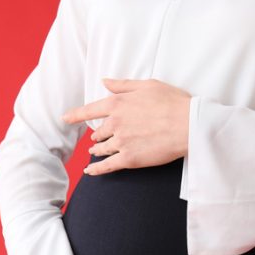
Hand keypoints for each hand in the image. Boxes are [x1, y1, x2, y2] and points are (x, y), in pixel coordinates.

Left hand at [61, 78, 191, 174]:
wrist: (189, 125)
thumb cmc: (173, 102)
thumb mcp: (147, 85)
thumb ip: (123, 85)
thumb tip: (105, 82)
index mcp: (117, 104)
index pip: (89, 110)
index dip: (75, 115)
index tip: (65, 118)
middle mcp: (115, 123)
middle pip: (98, 131)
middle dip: (99, 134)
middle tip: (100, 137)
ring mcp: (121, 142)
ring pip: (101, 148)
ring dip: (98, 150)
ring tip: (96, 151)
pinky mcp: (129, 159)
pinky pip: (106, 166)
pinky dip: (96, 170)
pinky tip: (90, 171)